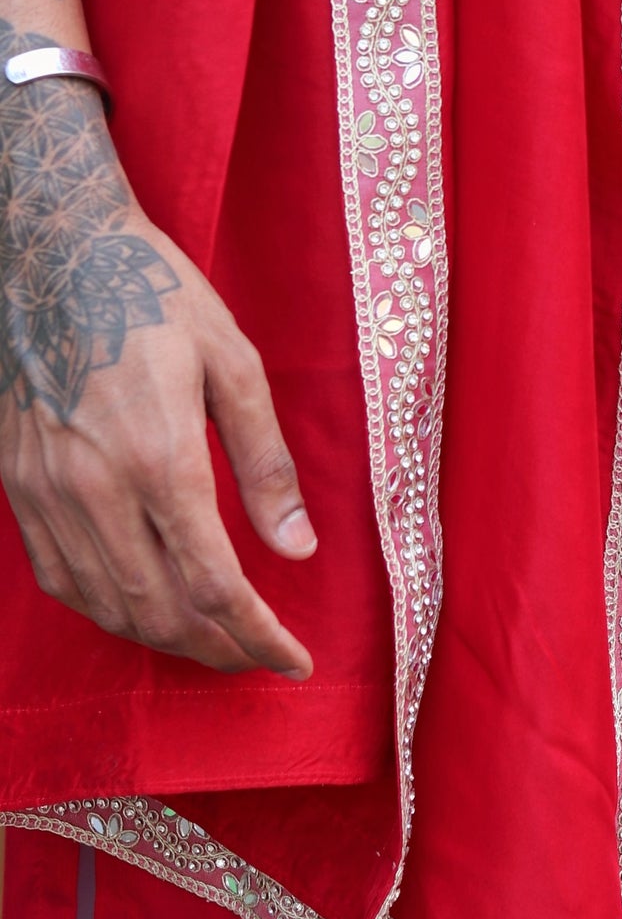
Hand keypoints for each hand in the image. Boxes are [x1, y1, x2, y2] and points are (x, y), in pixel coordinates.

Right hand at [0, 59, 315, 674]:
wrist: (55, 257)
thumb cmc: (155, 298)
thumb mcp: (234, 364)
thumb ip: (266, 463)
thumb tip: (296, 548)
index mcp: (160, 457)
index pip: (216, 584)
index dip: (259, 637)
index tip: (293, 661)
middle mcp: (96, 488)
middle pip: (160, 612)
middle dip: (218, 650)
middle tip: (260, 658)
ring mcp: (48, 492)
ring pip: (106, 607)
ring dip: (165, 641)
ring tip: (213, 643)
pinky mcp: (18, 486)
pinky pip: (60, 578)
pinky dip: (106, 612)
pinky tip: (142, 611)